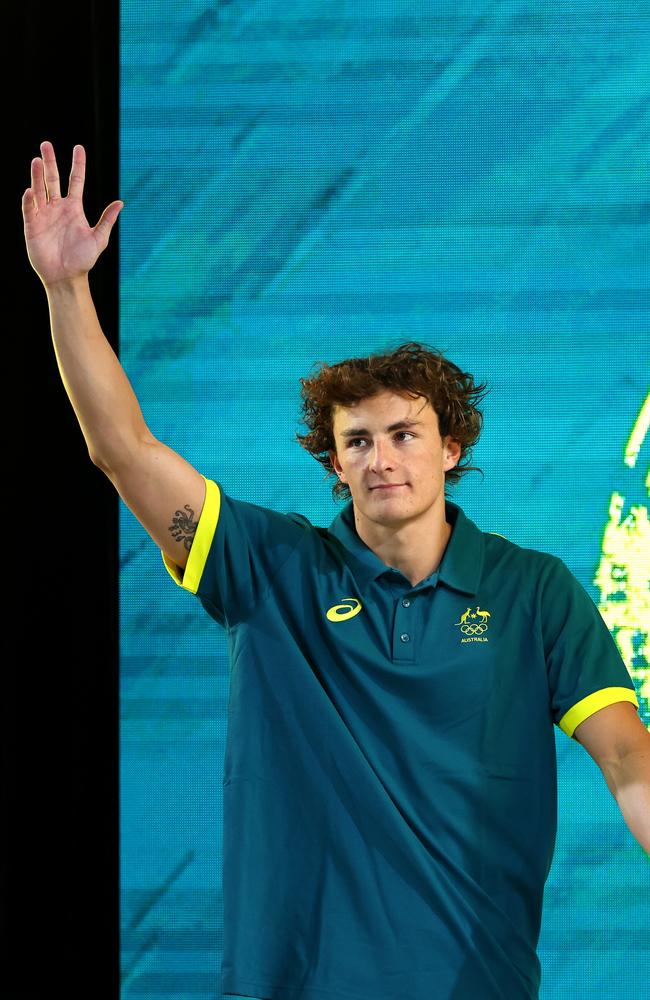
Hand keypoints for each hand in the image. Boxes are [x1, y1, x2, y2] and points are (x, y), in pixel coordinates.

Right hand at [22, 141, 122, 285]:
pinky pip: (29, 209)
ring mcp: (44, 215)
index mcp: (74, 209)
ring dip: (37, 176)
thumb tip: (121, 202)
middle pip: (53, 179)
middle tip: (46, 144)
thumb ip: (107, 220)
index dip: (77, 164)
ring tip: (36, 160)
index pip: (76, 180)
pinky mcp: (32, 226)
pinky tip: (30, 190)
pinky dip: (29, 200)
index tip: (78, 148)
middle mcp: (58, 208)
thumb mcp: (98, 239)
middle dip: (50, 162)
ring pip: (40, 190)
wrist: (66, 277)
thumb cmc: (83, 260)